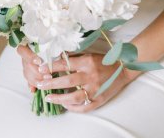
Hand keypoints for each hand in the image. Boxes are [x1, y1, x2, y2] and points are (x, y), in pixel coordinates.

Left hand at [17, 47, 131, 111]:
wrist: (123, 69)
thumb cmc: (104, 61)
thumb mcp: (89, 55)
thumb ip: (75, 57)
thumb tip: (58, 58)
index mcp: (88, 62)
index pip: (66, 64)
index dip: (52, 66)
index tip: (41, 68)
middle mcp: (90, 75)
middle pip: (67, 81)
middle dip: (51, 83)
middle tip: (40, 85)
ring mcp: (95, 89)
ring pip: (74, 97)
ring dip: (59, 98)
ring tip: (49, 98)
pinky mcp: (99, 99)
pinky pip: (84, 107)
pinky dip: (73, 108)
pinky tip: (64, 106)